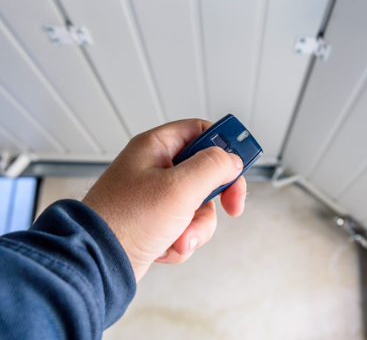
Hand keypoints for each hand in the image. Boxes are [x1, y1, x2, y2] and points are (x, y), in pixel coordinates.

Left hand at [82, 119, 246, 281]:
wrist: (96, 264)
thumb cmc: (125, 221)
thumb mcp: (179, 187)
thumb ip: (213, 167)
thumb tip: (232, 160)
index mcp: (156, 147)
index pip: (201, 131)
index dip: (225, 145)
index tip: (242, 162)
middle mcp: (155, 168)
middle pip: (206, 172)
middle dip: (216, 197)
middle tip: (231, 206)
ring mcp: (156, 197)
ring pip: (200, 204)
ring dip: (197, 225)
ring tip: (179, 237)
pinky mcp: (156, 222)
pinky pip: (187, 226)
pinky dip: (182, 240)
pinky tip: (166, 247)